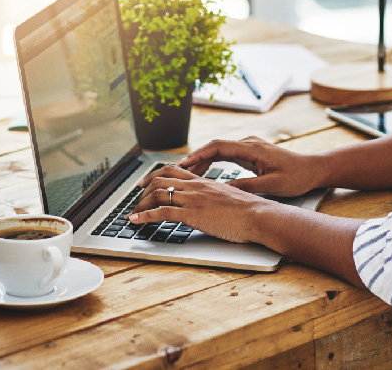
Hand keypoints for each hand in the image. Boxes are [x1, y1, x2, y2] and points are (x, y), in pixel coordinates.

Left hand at [127, 166, 279, 242]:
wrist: (258, 216)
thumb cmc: (249, 211)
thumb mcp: (228, 198)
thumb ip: (215, 197)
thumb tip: (211, 203)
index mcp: (204, 182)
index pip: (173, 171)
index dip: (155, 175)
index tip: (145, 183)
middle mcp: (195, 187)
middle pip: (160, 179)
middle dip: (143, 190)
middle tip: (135, 199)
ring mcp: (192, 199)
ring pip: (157, 194)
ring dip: (141, 204)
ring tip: (134, 213)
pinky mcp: (191, 214)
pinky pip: (161, 212)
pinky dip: (144, 216)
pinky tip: (135, 220)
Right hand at [144, 136, 322, 196]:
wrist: (314, 169)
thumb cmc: (296, 177)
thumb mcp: (271, 184)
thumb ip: (246, 186)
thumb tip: (222, 190)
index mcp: (252, 148)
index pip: (218, 146)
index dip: (198, 155)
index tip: (183, 164)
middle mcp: (248, 144)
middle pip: (214, 147)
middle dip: (194, 158)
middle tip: (176, 171)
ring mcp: (249, 148)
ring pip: (219, 151)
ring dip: (202, 161)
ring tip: (184, 174)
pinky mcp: (251, 154)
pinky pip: (226, 155)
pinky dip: (213, 163)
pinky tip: (204, 174)